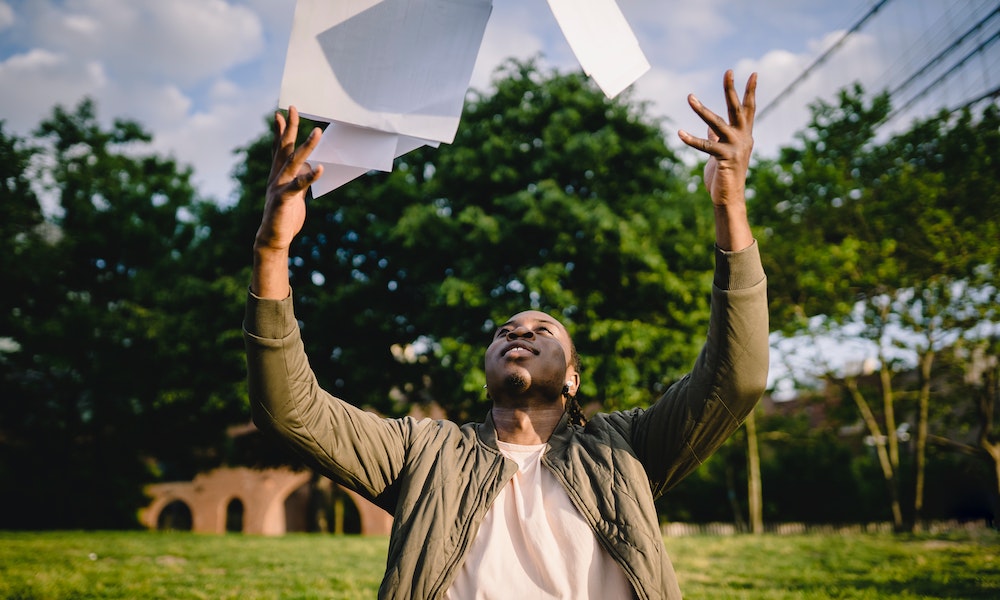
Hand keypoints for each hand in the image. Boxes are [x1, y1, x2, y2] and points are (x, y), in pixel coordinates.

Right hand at [254, 106, 323, 252]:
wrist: (273, 238)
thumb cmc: (284, 216)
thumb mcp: (294, 194)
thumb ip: (300, 178)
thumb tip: (309, 165)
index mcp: (278, 175)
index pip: (279, 149)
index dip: (280, 132)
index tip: (280, 114)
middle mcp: (276, 177)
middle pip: (284, 148)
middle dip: (289, 128)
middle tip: (293, 109)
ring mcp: (279, 187)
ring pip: (293, 162)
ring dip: (305, 146)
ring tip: (317, 132)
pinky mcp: (284, 199)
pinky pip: (298, 186)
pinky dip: (309, 177)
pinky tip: (320, 168)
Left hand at [678, 70, 756, 207]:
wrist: (729, 198)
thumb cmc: (725, 175)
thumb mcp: (722, 152)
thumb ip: (717, 137)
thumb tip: (710, 127)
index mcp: (744, 135)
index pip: (748, 108)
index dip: (750, 91)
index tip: (754, 74)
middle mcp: (743, 138)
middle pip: (736, 109)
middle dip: (731, 90)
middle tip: (729, 71)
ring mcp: (735, 148)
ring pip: (716, 123)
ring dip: (701, 110)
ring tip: (690, 97)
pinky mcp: (724, 158)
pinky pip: (705, 145)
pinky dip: (691, 139)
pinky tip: (680, 132)